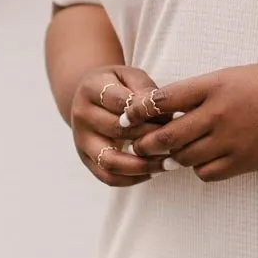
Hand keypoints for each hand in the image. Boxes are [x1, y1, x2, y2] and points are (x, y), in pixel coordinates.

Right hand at [70, 64, 171, 186]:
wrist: (92, 98)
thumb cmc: (121, 86)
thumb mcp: (132, 77)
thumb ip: (146, 91)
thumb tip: (165, 113)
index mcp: (91, 89)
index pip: (121, 103)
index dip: (148, 113)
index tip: (172, 119)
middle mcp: (81, 115)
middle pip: (116, 131)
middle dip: (150, 138)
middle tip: (176, 142)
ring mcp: (81, 140)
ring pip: (110, 161)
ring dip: (143, 165)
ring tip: (169, 164)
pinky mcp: (86, 159)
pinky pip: (108, 178)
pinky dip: (133, 179)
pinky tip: (155, 172)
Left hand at [129, 65, 257, 181]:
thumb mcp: (236, 75)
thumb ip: (203, 89)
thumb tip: (168, 104)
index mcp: (215, 85)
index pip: (164, 100)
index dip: (141, 111)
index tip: (131, 117)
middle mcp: (219, 113)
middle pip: (167, 136)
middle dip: (147, 144)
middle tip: (139, 147)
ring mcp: (231, 140)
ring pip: (184, 158)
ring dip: (174, 158)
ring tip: (170, 155)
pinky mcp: (243, 161)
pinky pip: (206, 172)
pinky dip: (199, 168)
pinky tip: (202, 160)